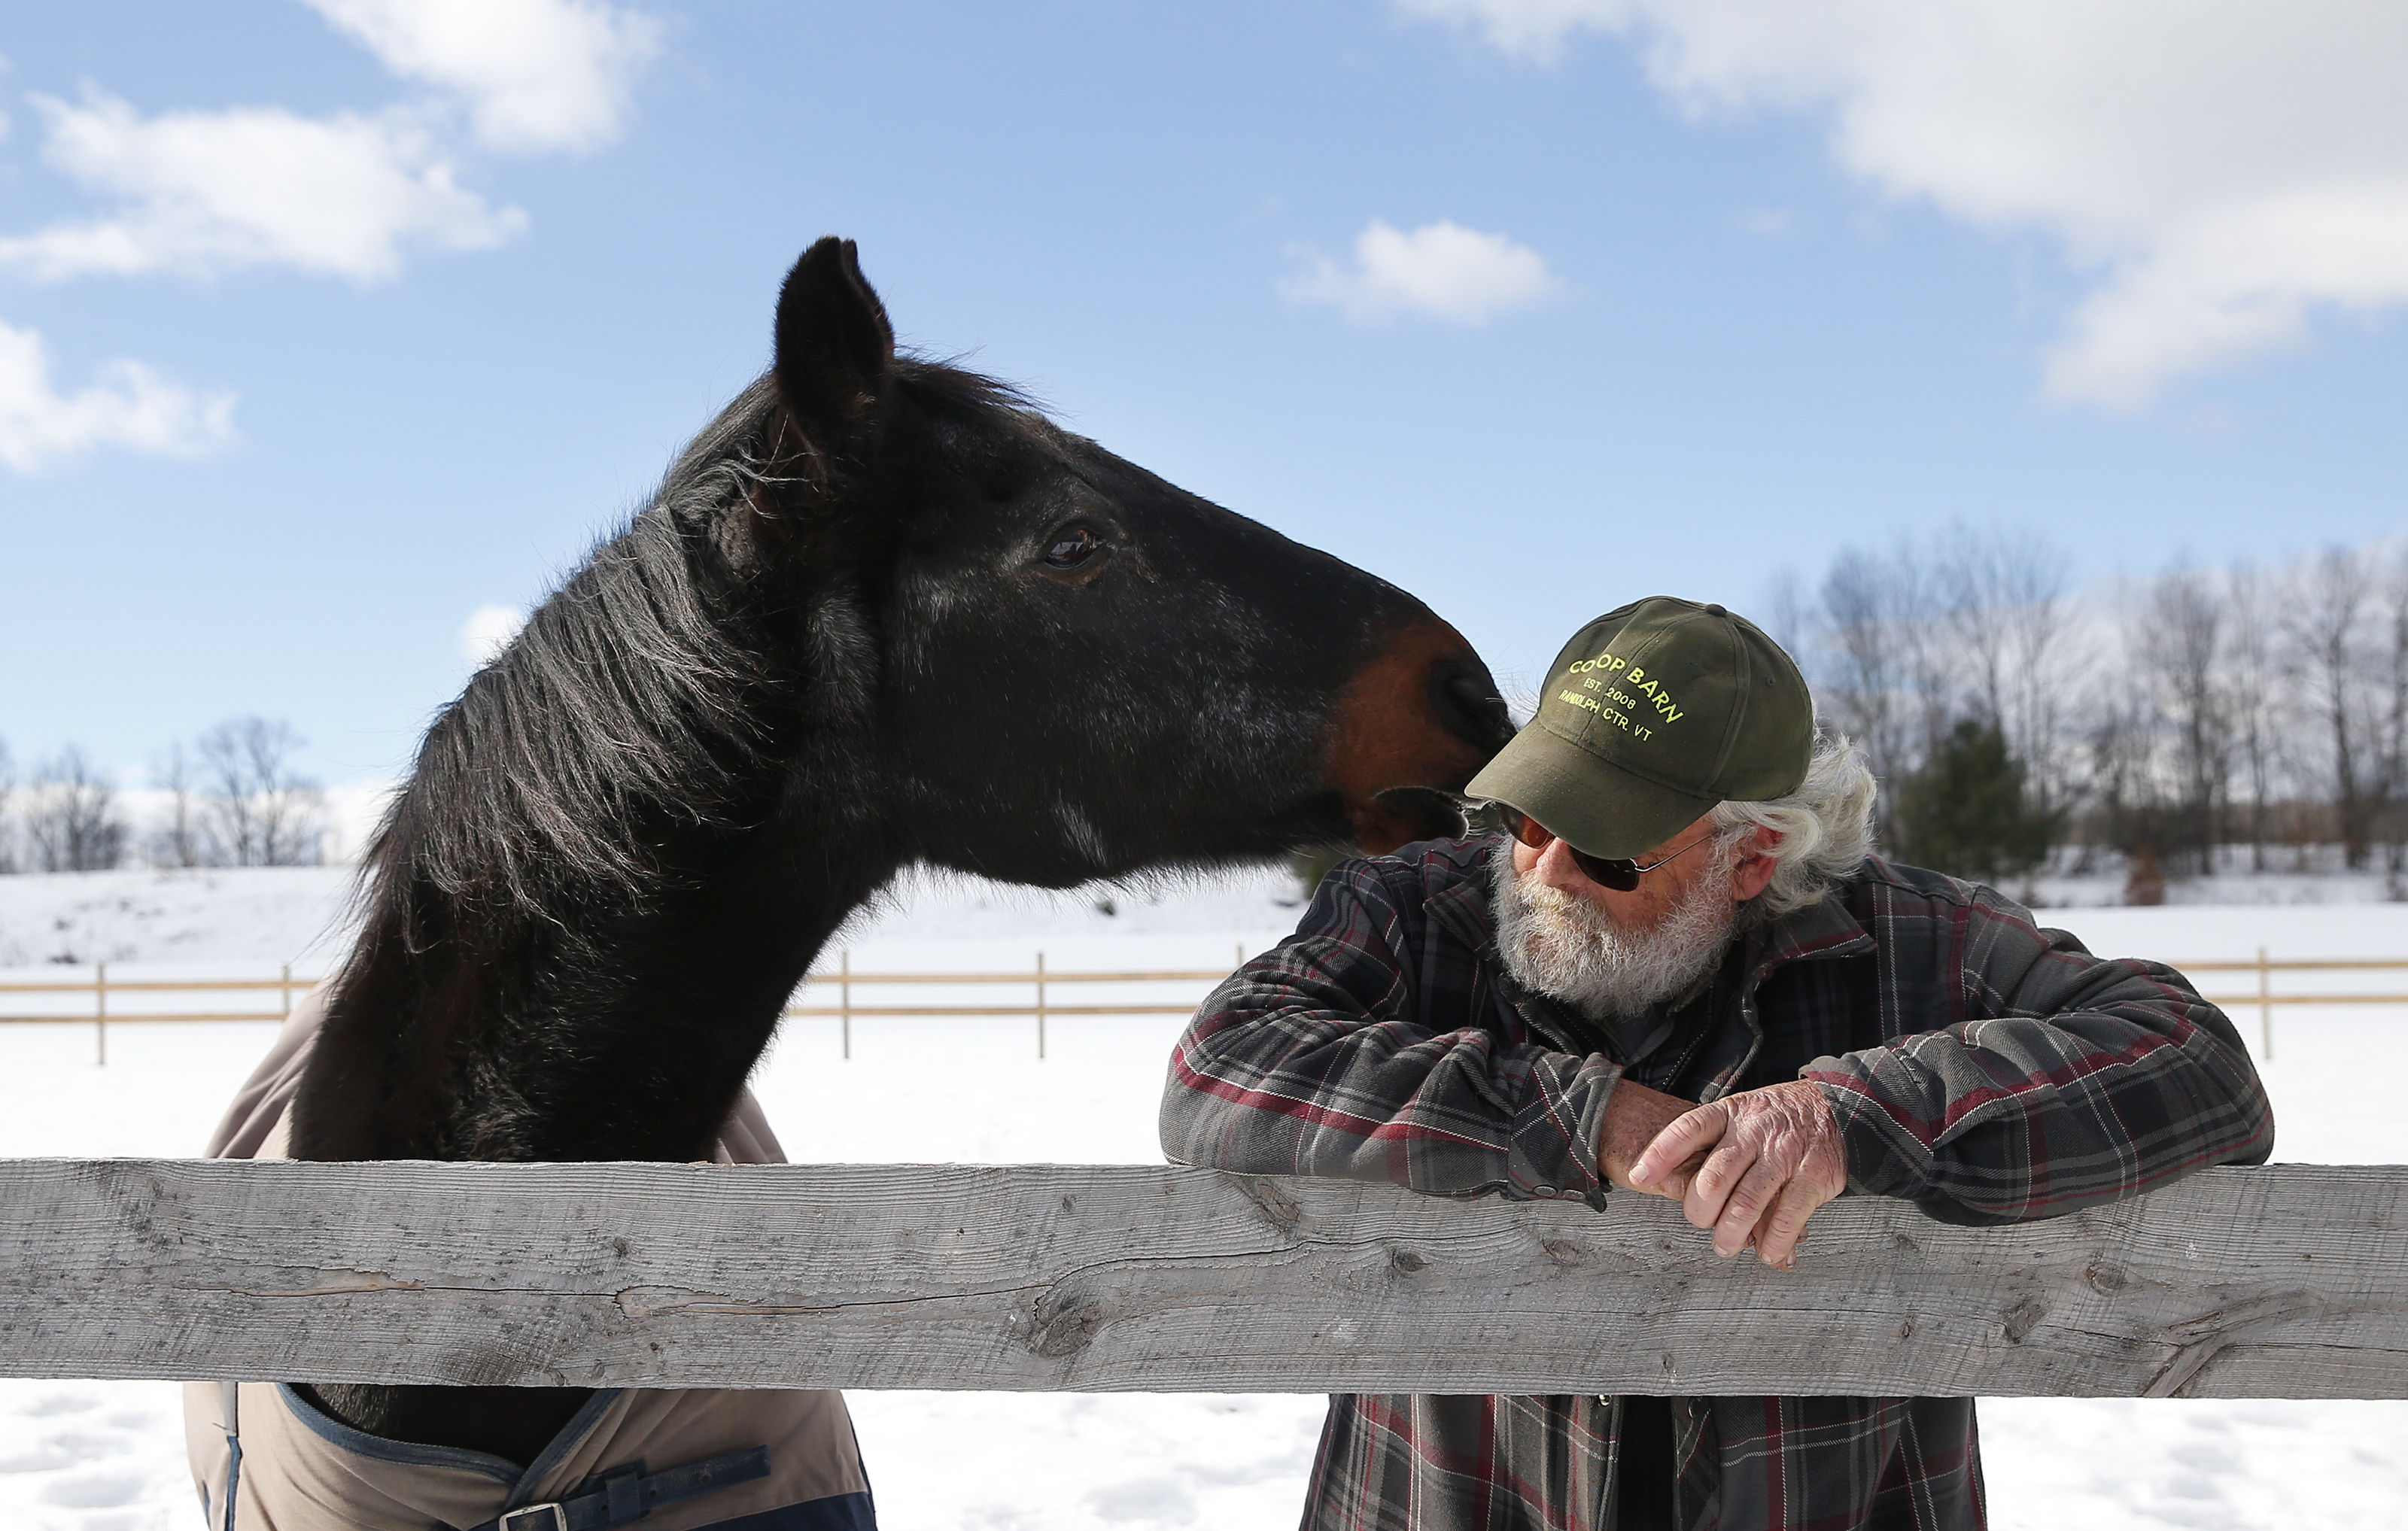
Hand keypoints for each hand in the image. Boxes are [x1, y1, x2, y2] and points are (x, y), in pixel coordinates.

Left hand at [1626, 1079, 1846, 1269]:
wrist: (1834, 1109)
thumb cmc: (1774, 1121)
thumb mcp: (1739, 1115)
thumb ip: (1710, 1144)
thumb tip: (1660, 1180)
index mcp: (1729, 1114)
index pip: (1688, 1130)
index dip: (1660, 1154)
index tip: (1638, 1176)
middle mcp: (1754, 1132)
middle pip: (1713, 1179)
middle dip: (1700, 1211)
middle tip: (1701, 1223)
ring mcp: (1785, 1154)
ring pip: (1747, 1202)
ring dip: (1731, 1234)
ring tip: (1725, 1246)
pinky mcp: (1814, 1177)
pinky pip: (1786, 1217)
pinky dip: (1772, 1242)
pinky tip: (1765, 1252)